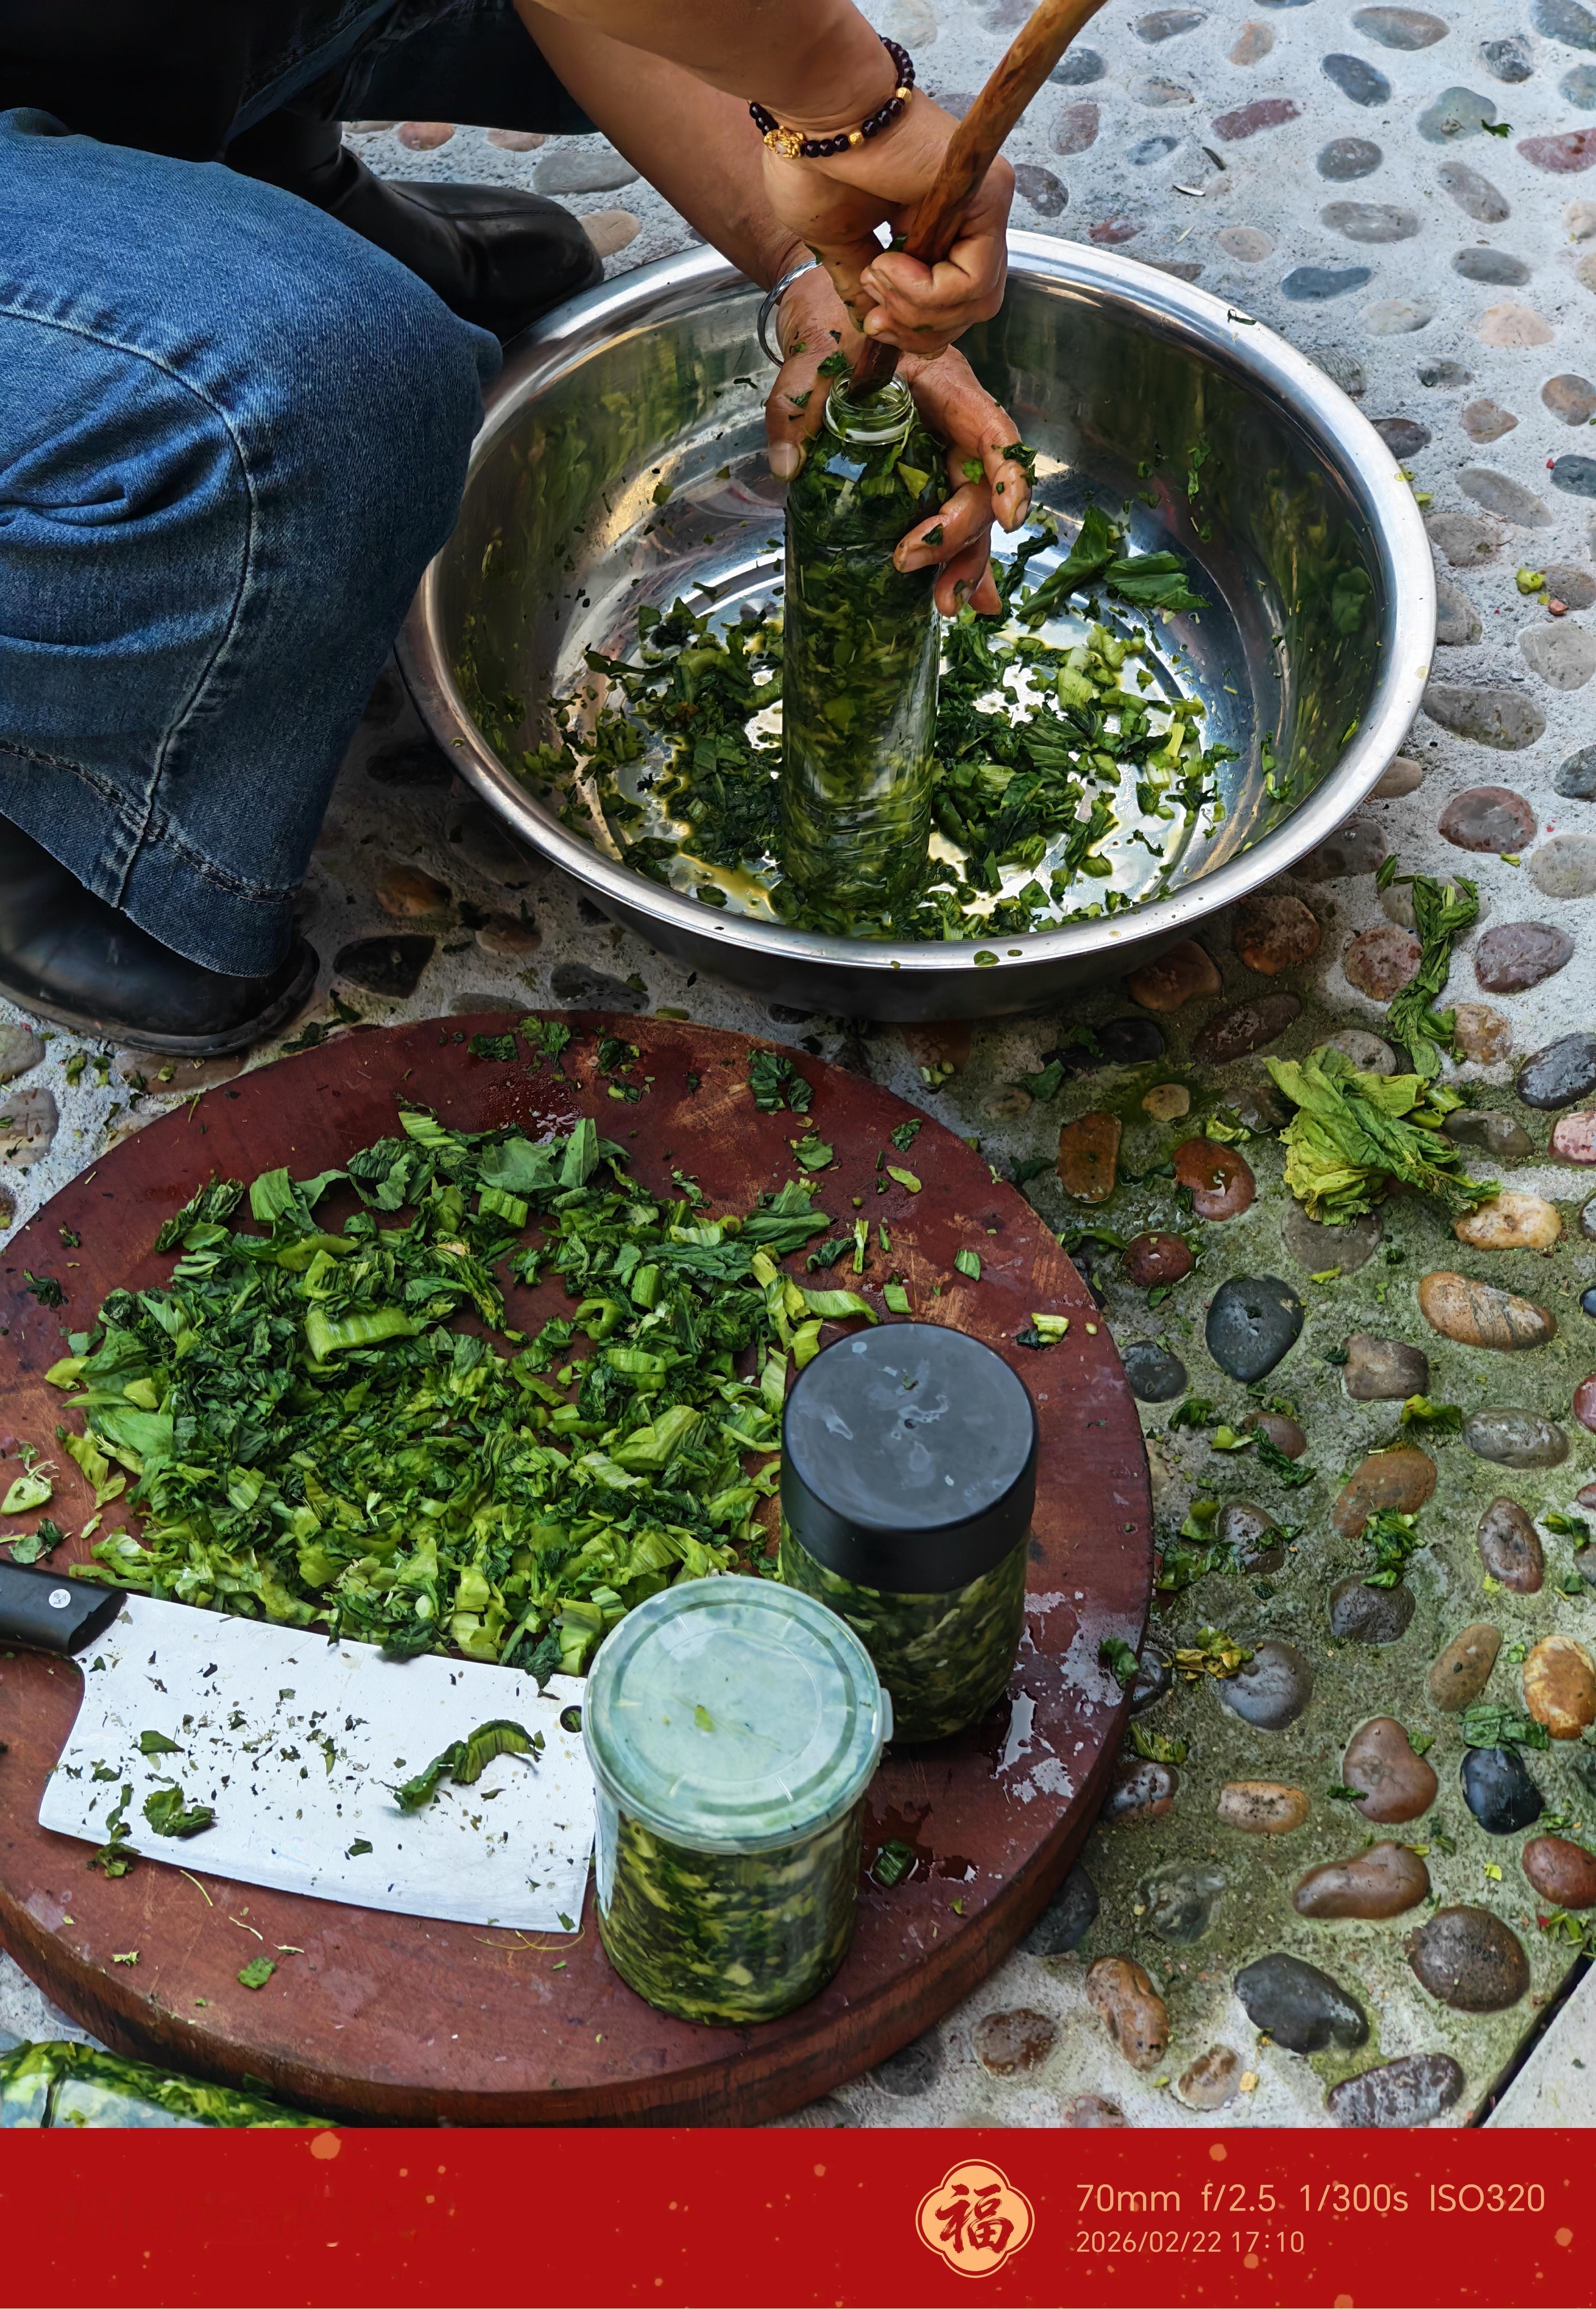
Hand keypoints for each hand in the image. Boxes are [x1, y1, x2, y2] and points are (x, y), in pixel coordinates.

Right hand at [760, 97, 1010, 357]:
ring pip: (978, 302)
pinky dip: (926, 292)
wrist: (817, 117)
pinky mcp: (987, 194)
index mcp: (935, 225)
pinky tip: (890, 263)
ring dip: (915, 309)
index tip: (873, 322)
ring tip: (876, 273)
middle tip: (875, 313)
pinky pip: (973, 281)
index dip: (915, 329)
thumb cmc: (818, 165)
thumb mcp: (838, 245)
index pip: (953, 304)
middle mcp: (966, 216)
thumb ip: (863, 287)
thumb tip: (873, 323)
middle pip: (971, 311)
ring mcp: (982, 204)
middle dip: (917, 329)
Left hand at [765, 267, 1028, 615]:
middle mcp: (954, 429)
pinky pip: (945, 526)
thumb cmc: (833, 329)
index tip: (1006, 516)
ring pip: (968, 518)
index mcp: (946, 389)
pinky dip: (953, 564)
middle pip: (978, 491)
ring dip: (962, 565)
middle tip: (916, 571)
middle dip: (961, 539)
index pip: (991, 433)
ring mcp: (941, 458)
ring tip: (943, 606)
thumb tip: (785, 466)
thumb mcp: (813, 356)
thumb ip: (797, 402)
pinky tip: (954, 601)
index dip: (1005, 476)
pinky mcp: (922, 482)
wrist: (826, 323)